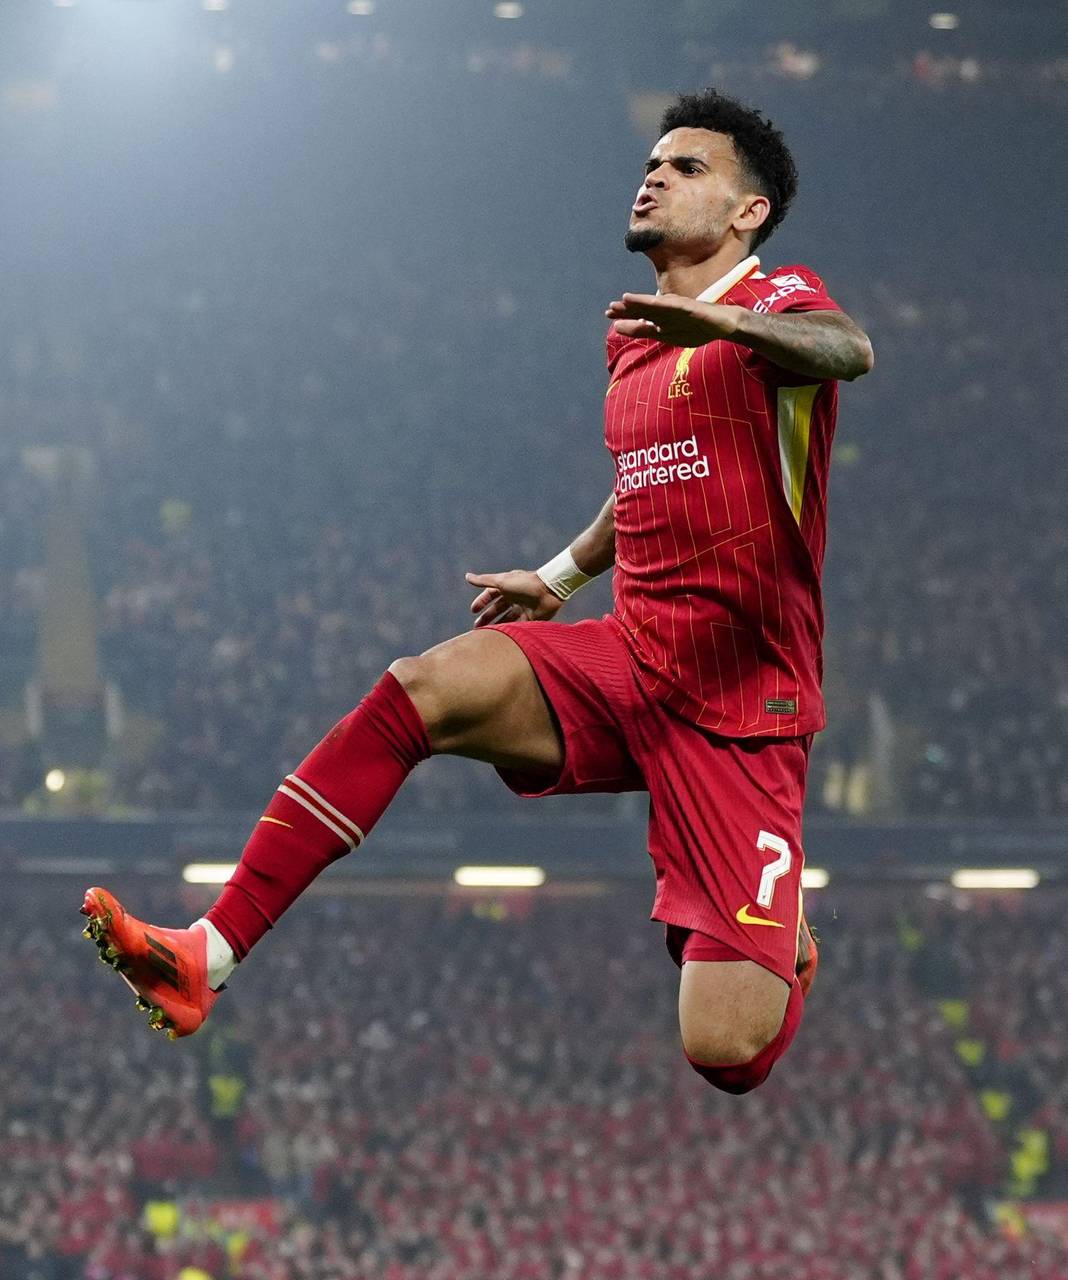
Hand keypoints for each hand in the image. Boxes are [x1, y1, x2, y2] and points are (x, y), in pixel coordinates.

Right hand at [465, 569, 564, 627]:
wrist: (549, 590)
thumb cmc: (524, 583)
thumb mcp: (501, 581)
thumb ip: (484, 581)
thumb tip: (467, 576)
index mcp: (507, 587)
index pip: (490, 594)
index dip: (481, 602)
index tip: (473, 611)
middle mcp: (514, 597)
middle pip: (497, 609)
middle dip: (487, 617)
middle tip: (477, 628)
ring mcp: (523, 607)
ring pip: (507, 618)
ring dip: (497, 625)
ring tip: (487, 634)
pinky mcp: (531, 617)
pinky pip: (518, 625)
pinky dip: (510, 630)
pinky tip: (502, 636)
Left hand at [604, 293, 741, 345]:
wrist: (725, 323)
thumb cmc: (698, 326)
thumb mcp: (671, 334)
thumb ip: (652, 331)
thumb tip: (634, 329)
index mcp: (664, 321)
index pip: (641, 319)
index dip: (626, 316)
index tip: (609, 314)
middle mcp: (669, 314)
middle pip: (646, 311)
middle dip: (628, 309)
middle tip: (610, 308)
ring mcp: (680, 310)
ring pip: (658, 307)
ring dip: (642, 303)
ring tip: (625, 299)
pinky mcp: (692, 308)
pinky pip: (676, 307)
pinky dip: (664, 304)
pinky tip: (654, 302)